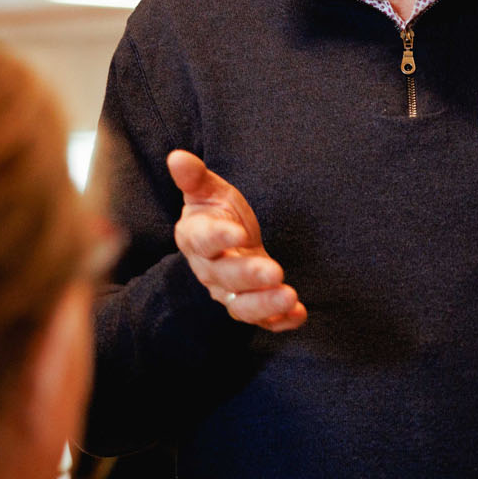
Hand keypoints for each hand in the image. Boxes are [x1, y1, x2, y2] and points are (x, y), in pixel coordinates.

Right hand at [167, 149, 306, 332]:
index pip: (203, 240)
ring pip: (242, 306)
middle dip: (250, 276)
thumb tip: (178, 157)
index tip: (240, 233)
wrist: (226, 241)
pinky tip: (299, 314)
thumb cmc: (215, 212)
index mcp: (195, 238)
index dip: (219, 237)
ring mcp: (229, 292)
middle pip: (225, 277)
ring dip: (265, 305)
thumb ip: (194, 178)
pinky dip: (281, 321)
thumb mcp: (207, 190)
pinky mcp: (250, 305)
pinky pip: (263, 321)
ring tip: (289, 297)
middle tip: (275, 271)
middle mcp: (209, 270)